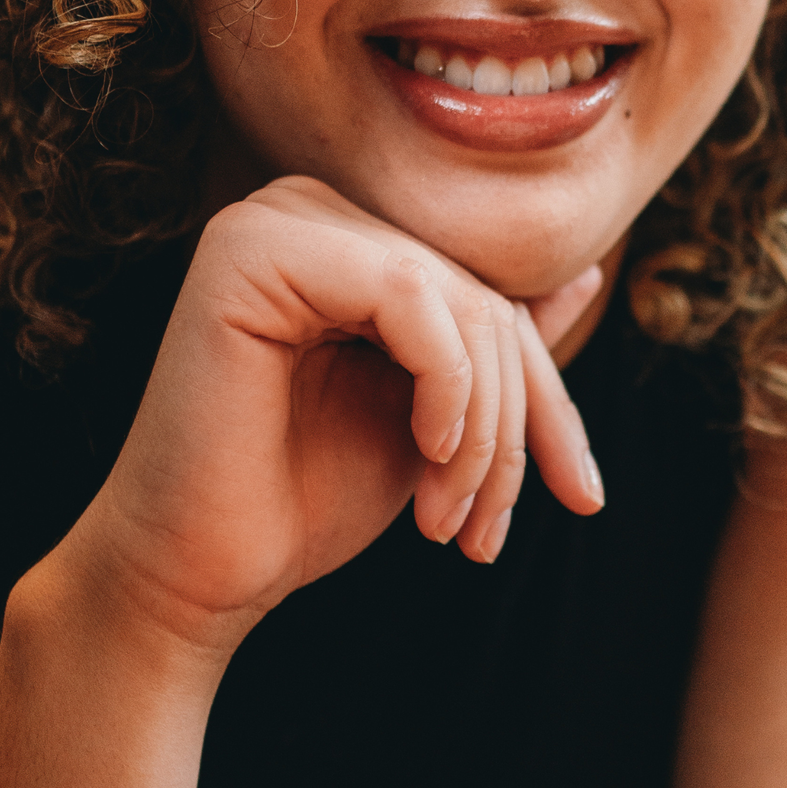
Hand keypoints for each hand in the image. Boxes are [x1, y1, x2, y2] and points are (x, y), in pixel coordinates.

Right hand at [54, 176, 606, 658]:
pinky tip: (424, 454)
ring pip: (459, 303)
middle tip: (488, 533)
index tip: (580, 494)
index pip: (491, 303)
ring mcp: (273, 220)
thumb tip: (588, 276)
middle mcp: (306, 211)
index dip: (549, 403)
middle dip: (517, 427)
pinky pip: (409, 295)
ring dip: (483, 431)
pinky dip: (444, 386)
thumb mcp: (434, 422)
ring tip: (452, 523)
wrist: (199, 576)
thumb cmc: (303, 500)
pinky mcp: (251, 250)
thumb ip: (494, 349)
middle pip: (483, 302)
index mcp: (346, 242)